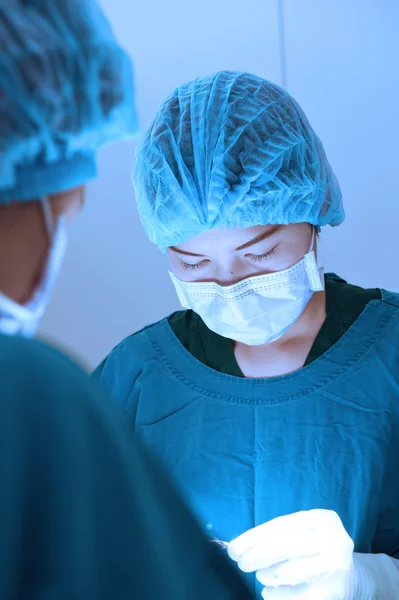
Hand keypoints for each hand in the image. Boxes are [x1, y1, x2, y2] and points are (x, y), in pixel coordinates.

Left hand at [228, 509, 354, 598]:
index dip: (253, 537)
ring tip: (260, 576)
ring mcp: (335, 567)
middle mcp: (333, 540)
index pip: (280, 526)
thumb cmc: (315, 549)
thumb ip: (275, 536)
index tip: (233, 548)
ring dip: (268, 575)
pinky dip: (278, 595)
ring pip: (291, 570)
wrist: (352, 576)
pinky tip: (268, 592)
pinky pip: (298, 596)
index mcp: (322, 519)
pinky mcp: (333, 592)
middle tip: (241, 563)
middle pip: (284, 546)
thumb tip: (238, 547)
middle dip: (256, 556)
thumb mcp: (302, 533)